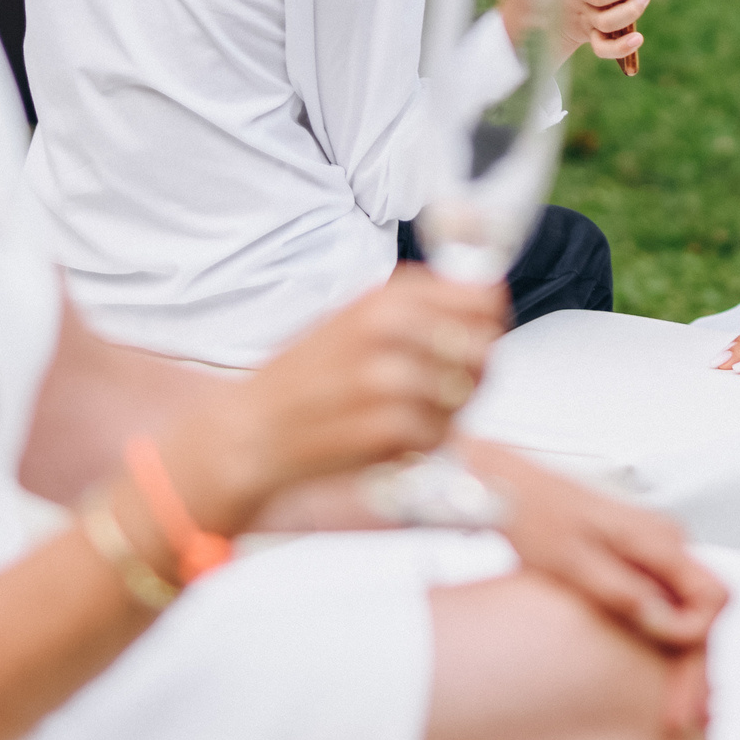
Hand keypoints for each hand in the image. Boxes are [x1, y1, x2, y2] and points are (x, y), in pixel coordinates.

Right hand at [168, 276, 505, 531]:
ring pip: (464, 394)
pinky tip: (394, 436)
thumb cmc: (304, 379)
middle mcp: (388, 330)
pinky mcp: (384, 428)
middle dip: (475, 371)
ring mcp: (386, 379)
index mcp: (385, 298)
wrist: (249, 431)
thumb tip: (486, 302)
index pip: (481, 297)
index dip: (490, 320)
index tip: (481, 334)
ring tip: (411, 413)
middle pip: (482, 346)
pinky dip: (424, 442)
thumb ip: (418, 309)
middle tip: (448, 385)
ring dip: (448, 411)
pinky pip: (439, 434)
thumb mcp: (355, 319)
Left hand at [466, 441, 726, 734]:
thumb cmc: (535, 515)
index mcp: (658, 538)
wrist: (510, 490)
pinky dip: (668, 647)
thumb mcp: (573, 561)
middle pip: (705, 616)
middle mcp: (666, 544)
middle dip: (695, 669)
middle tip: (681, 717)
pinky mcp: (639, 565)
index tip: (663, 657)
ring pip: (690, 616)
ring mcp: (655, 555)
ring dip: (684, 664)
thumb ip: (623, 590)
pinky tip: (657, 677)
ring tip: (675, 710)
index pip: (712, 596)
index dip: (694, 636)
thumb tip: (666, 622)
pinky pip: (669, 609)